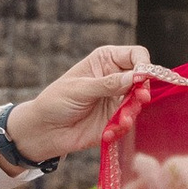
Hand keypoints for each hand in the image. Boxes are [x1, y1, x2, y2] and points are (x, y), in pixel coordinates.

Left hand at [4, 46, 153, 162]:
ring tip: (120, 121)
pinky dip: (121, 128)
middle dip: (142, 91)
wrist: (44, 130)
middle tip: (139, 100)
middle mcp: (116, 78)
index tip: (142, 78)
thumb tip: (135, 77)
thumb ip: (108, 84)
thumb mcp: (80, 89)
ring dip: (131, 112)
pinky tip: (108, 133)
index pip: (136, 55)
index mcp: (106, 61)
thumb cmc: (56, 101)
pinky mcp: (116, 120)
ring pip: (138, 102)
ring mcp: (117, 100)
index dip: (143, 65)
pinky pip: (129, 123)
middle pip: (143, 80)